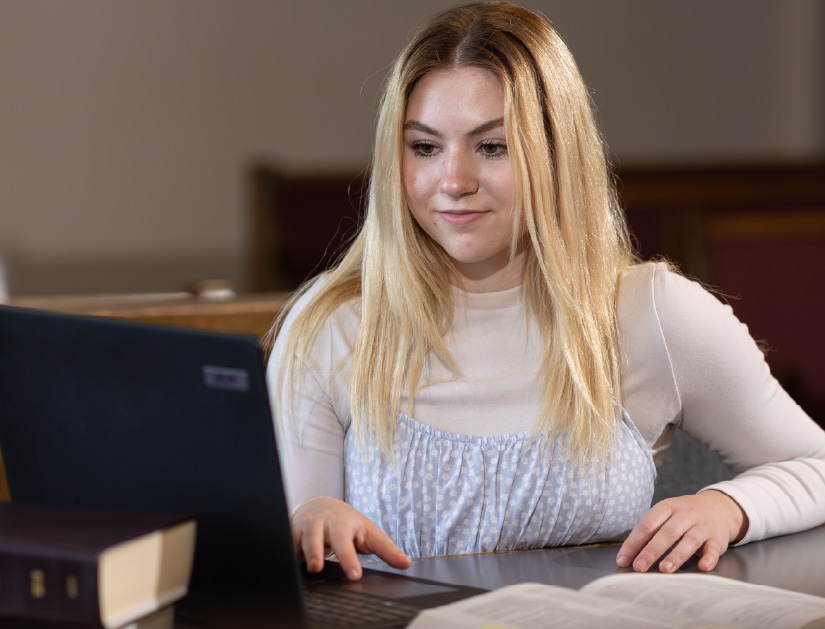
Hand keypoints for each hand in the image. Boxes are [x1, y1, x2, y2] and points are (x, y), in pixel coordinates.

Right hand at [290, 496, 411, 580]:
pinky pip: (288, 544)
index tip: (355, 575)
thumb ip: (386, 549)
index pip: (348, 543)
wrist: (318, 506)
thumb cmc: (346, 523)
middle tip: (324, 568)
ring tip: (313, 568)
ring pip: (304, 540)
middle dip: (323, 553)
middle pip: (324, 538)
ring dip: (307, 552)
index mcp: (344, 524)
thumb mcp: (368, 532)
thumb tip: (406, 563)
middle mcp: (325, 524)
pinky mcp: (291, 534)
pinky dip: (288, 553)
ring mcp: (306, 528)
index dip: (351, 560)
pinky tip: (289, 565)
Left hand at [616, 490, 748, 572]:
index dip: (634, 542)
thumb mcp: (667, 513)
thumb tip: (630, 553)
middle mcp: (685, 514)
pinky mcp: (717, 539)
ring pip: (689, 541)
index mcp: (667, 507)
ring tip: (664, 569)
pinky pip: (713, 549)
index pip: (647, 525)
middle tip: (639, 566)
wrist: (719, 507)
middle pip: (667, 533)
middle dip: (651, 551)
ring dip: (676, 556)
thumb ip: (652, 530)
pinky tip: (702, 566)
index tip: (623, 559)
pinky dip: (709, 558)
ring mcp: (702, 526)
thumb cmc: (684, 514)